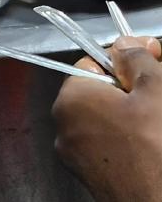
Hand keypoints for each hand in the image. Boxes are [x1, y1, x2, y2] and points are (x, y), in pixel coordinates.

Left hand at [52, 35, 161, 201]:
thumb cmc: (156, 146)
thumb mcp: (154, 89)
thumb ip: (136, 60)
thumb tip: (125, 43)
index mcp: (71, 98)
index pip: (94, 62)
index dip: (126, 58)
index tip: (153, 55)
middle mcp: (64, 124)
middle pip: (102, 90)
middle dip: (134, 86)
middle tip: (160, 88)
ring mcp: (76, 153)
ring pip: (108, 117)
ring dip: (135, 111)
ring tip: (158, 117)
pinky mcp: (92, 173)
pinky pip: (109, 142)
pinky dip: (131, 136)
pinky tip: (153, 140)